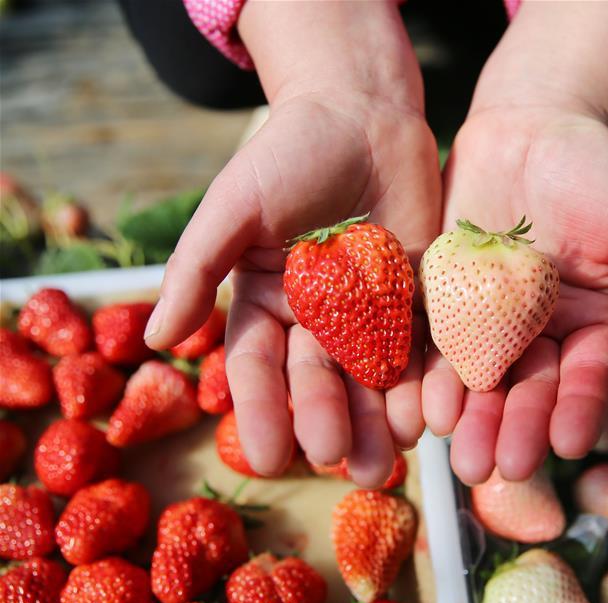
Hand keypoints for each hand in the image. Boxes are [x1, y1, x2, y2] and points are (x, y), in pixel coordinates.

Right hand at [143, 1, 439, 486]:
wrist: (363, 113)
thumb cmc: (288, 153)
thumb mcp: (233, 205)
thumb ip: (196, 269)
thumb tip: (153, 341)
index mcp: (265, 302)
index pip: (257, 368)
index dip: (262, 412)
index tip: (271, 458)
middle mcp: (315, 317)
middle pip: (320, 381)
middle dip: (329, 422)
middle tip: (341, 463)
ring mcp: (369, 310)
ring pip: (373, 375)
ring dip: (380, 417)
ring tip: (391, 456)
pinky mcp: (417, 296)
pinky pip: (423, 344)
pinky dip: (427, 379)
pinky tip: (433, 412)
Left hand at [423, 2, 607, 484]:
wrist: (529, 125)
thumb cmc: (595, 173)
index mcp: (589, 323)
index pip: (585, 377)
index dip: (576, 410)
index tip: (565, 445)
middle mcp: (539, 331)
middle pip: (528, 389)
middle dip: (514, 429)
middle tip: (500, 469)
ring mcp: (489, 319)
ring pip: (481, 378)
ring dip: (471, 418)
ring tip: (461, 456)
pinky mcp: (445, 298)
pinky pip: (438, 343)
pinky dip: (433, 376)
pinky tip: (427, 406)